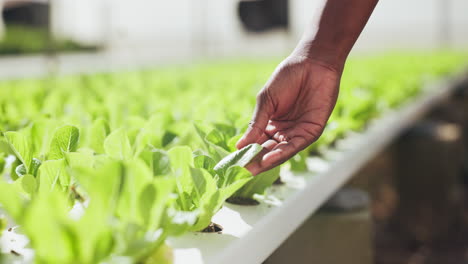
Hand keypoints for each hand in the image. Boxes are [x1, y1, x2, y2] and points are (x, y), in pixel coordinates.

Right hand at [236, 56, 341, 174]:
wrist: (312, 63)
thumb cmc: (287, 77)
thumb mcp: (266, 101)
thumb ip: (256, 124)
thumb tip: (240, 145)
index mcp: (271, 124)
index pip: (257, 142)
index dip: (247, 152)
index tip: (235, 161)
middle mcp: (284, 131)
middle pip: (269, 150)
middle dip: (257, 161)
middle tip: (243, 170)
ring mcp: (298, 132)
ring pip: (281, 151)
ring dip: (268, 161)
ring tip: (254, 168)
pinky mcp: (311, 131)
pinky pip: (296, 145)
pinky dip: (283, 153)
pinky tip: (270, 158)